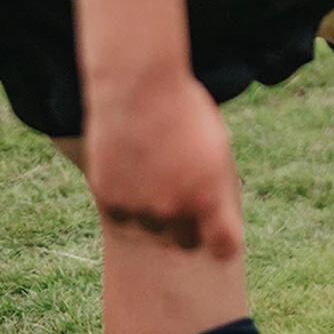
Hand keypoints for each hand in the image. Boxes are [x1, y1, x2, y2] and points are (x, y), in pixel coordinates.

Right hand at [83, 69, 242, 258]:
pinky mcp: (110, 201)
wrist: (139, 87)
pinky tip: (132, 171)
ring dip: (155, 213)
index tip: (219, 232)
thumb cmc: (184, 109)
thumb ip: (215, 186)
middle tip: (183, 195)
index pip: (224, 246)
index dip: (222, 241)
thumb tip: (214, 214)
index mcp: (208, 195)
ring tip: (155, 171)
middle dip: (188, 226)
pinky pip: (124, 217)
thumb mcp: (215, 144)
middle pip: (186, 242)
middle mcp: (174, 209)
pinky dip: (128, 202)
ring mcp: (139, 208)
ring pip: (152, 230)